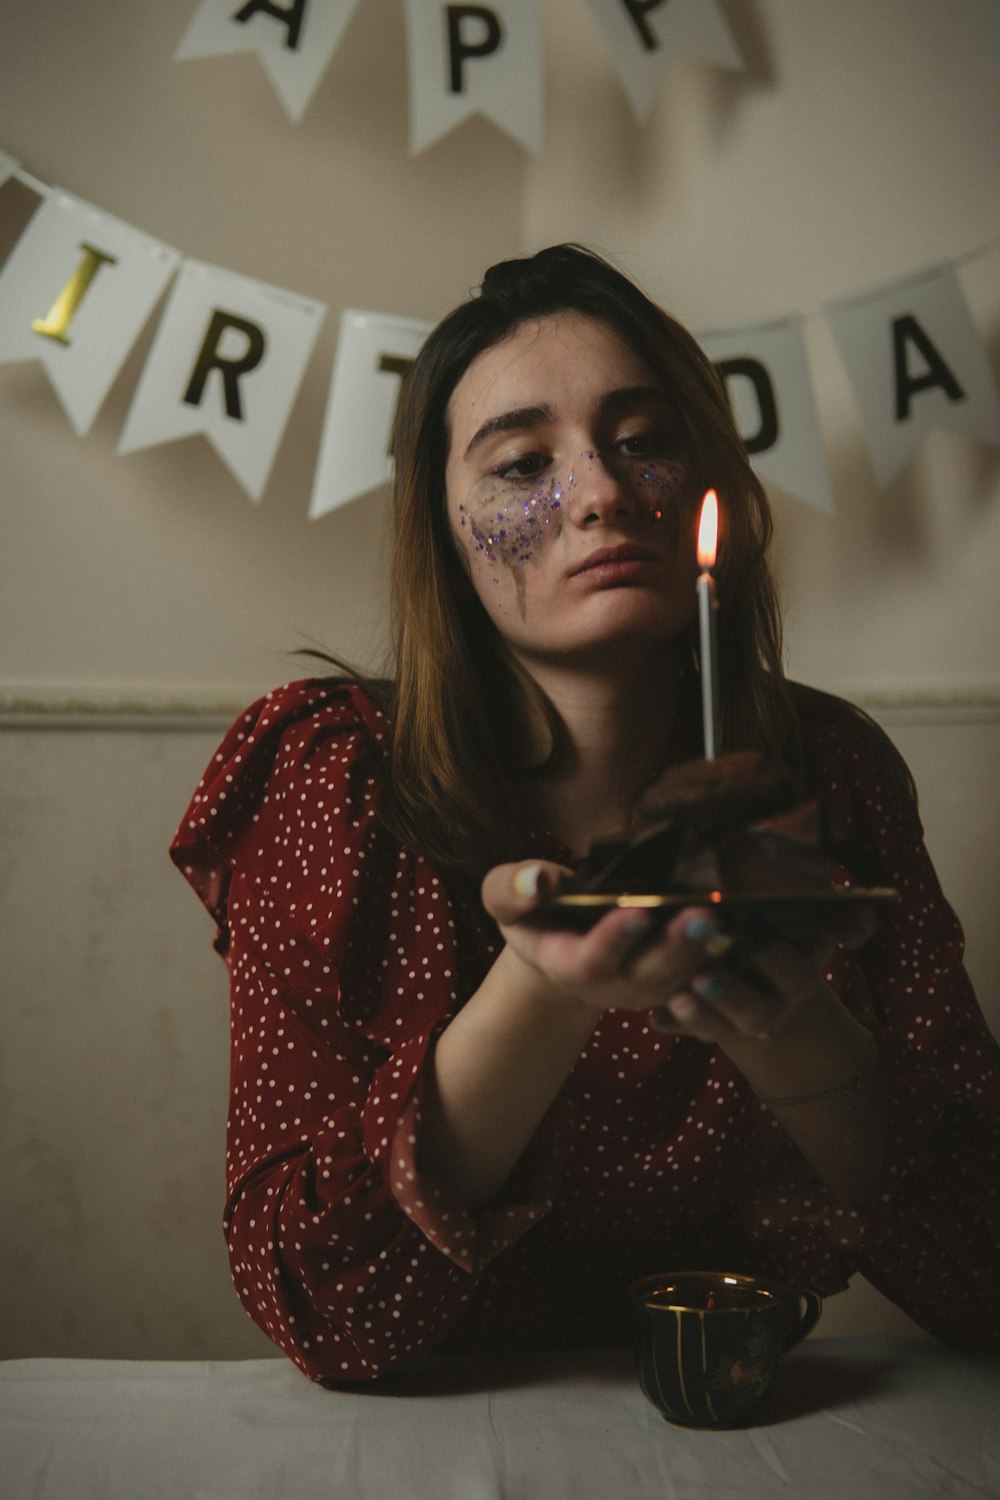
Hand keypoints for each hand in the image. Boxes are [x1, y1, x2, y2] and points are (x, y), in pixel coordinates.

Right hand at [484, 858, 876, 1043]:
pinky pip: (705, 972)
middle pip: (651, 974)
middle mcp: (614, 986)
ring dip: (710, 950)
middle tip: (704, 912)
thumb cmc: (532, 914)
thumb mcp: (504, 898)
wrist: (561, 942)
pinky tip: (751, 922)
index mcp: (570, 965)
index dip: (615, 937)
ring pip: (685, 976)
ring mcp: (649, 988)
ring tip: (733, 915)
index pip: (592, 959)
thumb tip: (540, 881)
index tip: (636, 909)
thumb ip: (510, 888)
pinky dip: (727, 954)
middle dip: (678, 945)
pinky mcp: (677, 979)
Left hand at [654, 901, 876, 1045]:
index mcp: (797, 975)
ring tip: (675, 996)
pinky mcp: (700, 1022)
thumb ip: (837, 914)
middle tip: (702, 975)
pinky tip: (654, 1014)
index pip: (796, 973)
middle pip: (754, 1011)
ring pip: (716, 1027)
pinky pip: (682, 1030)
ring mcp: (733, 1019)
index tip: (757, 943)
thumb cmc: (776, 916)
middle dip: (729, 994)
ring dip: (696, 1014)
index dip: (778, 962)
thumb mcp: (806, 909)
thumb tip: (859, 926)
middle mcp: (770, 1005)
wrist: (749, 949)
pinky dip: (669, 1022)